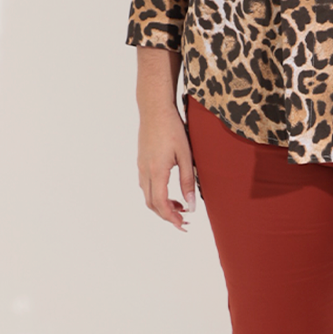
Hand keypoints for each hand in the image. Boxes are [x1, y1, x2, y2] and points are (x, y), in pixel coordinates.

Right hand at [137, 103, 195, 230]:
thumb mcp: (186, 155)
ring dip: (162, 206)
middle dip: (166, 216)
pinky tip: (170, 192)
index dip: (171, 217)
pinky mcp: (141, 162)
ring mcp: (141, 166)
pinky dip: (157, 195)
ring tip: (180, 207)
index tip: (183, 224)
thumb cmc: (172, 129)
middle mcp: (145, 171)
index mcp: (156, 171)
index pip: (160, 203)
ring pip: (148, 195)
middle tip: (183, 221)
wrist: (154, 110)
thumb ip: (188, 181)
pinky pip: (146, 186)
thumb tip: (191, 204)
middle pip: (152, 204)